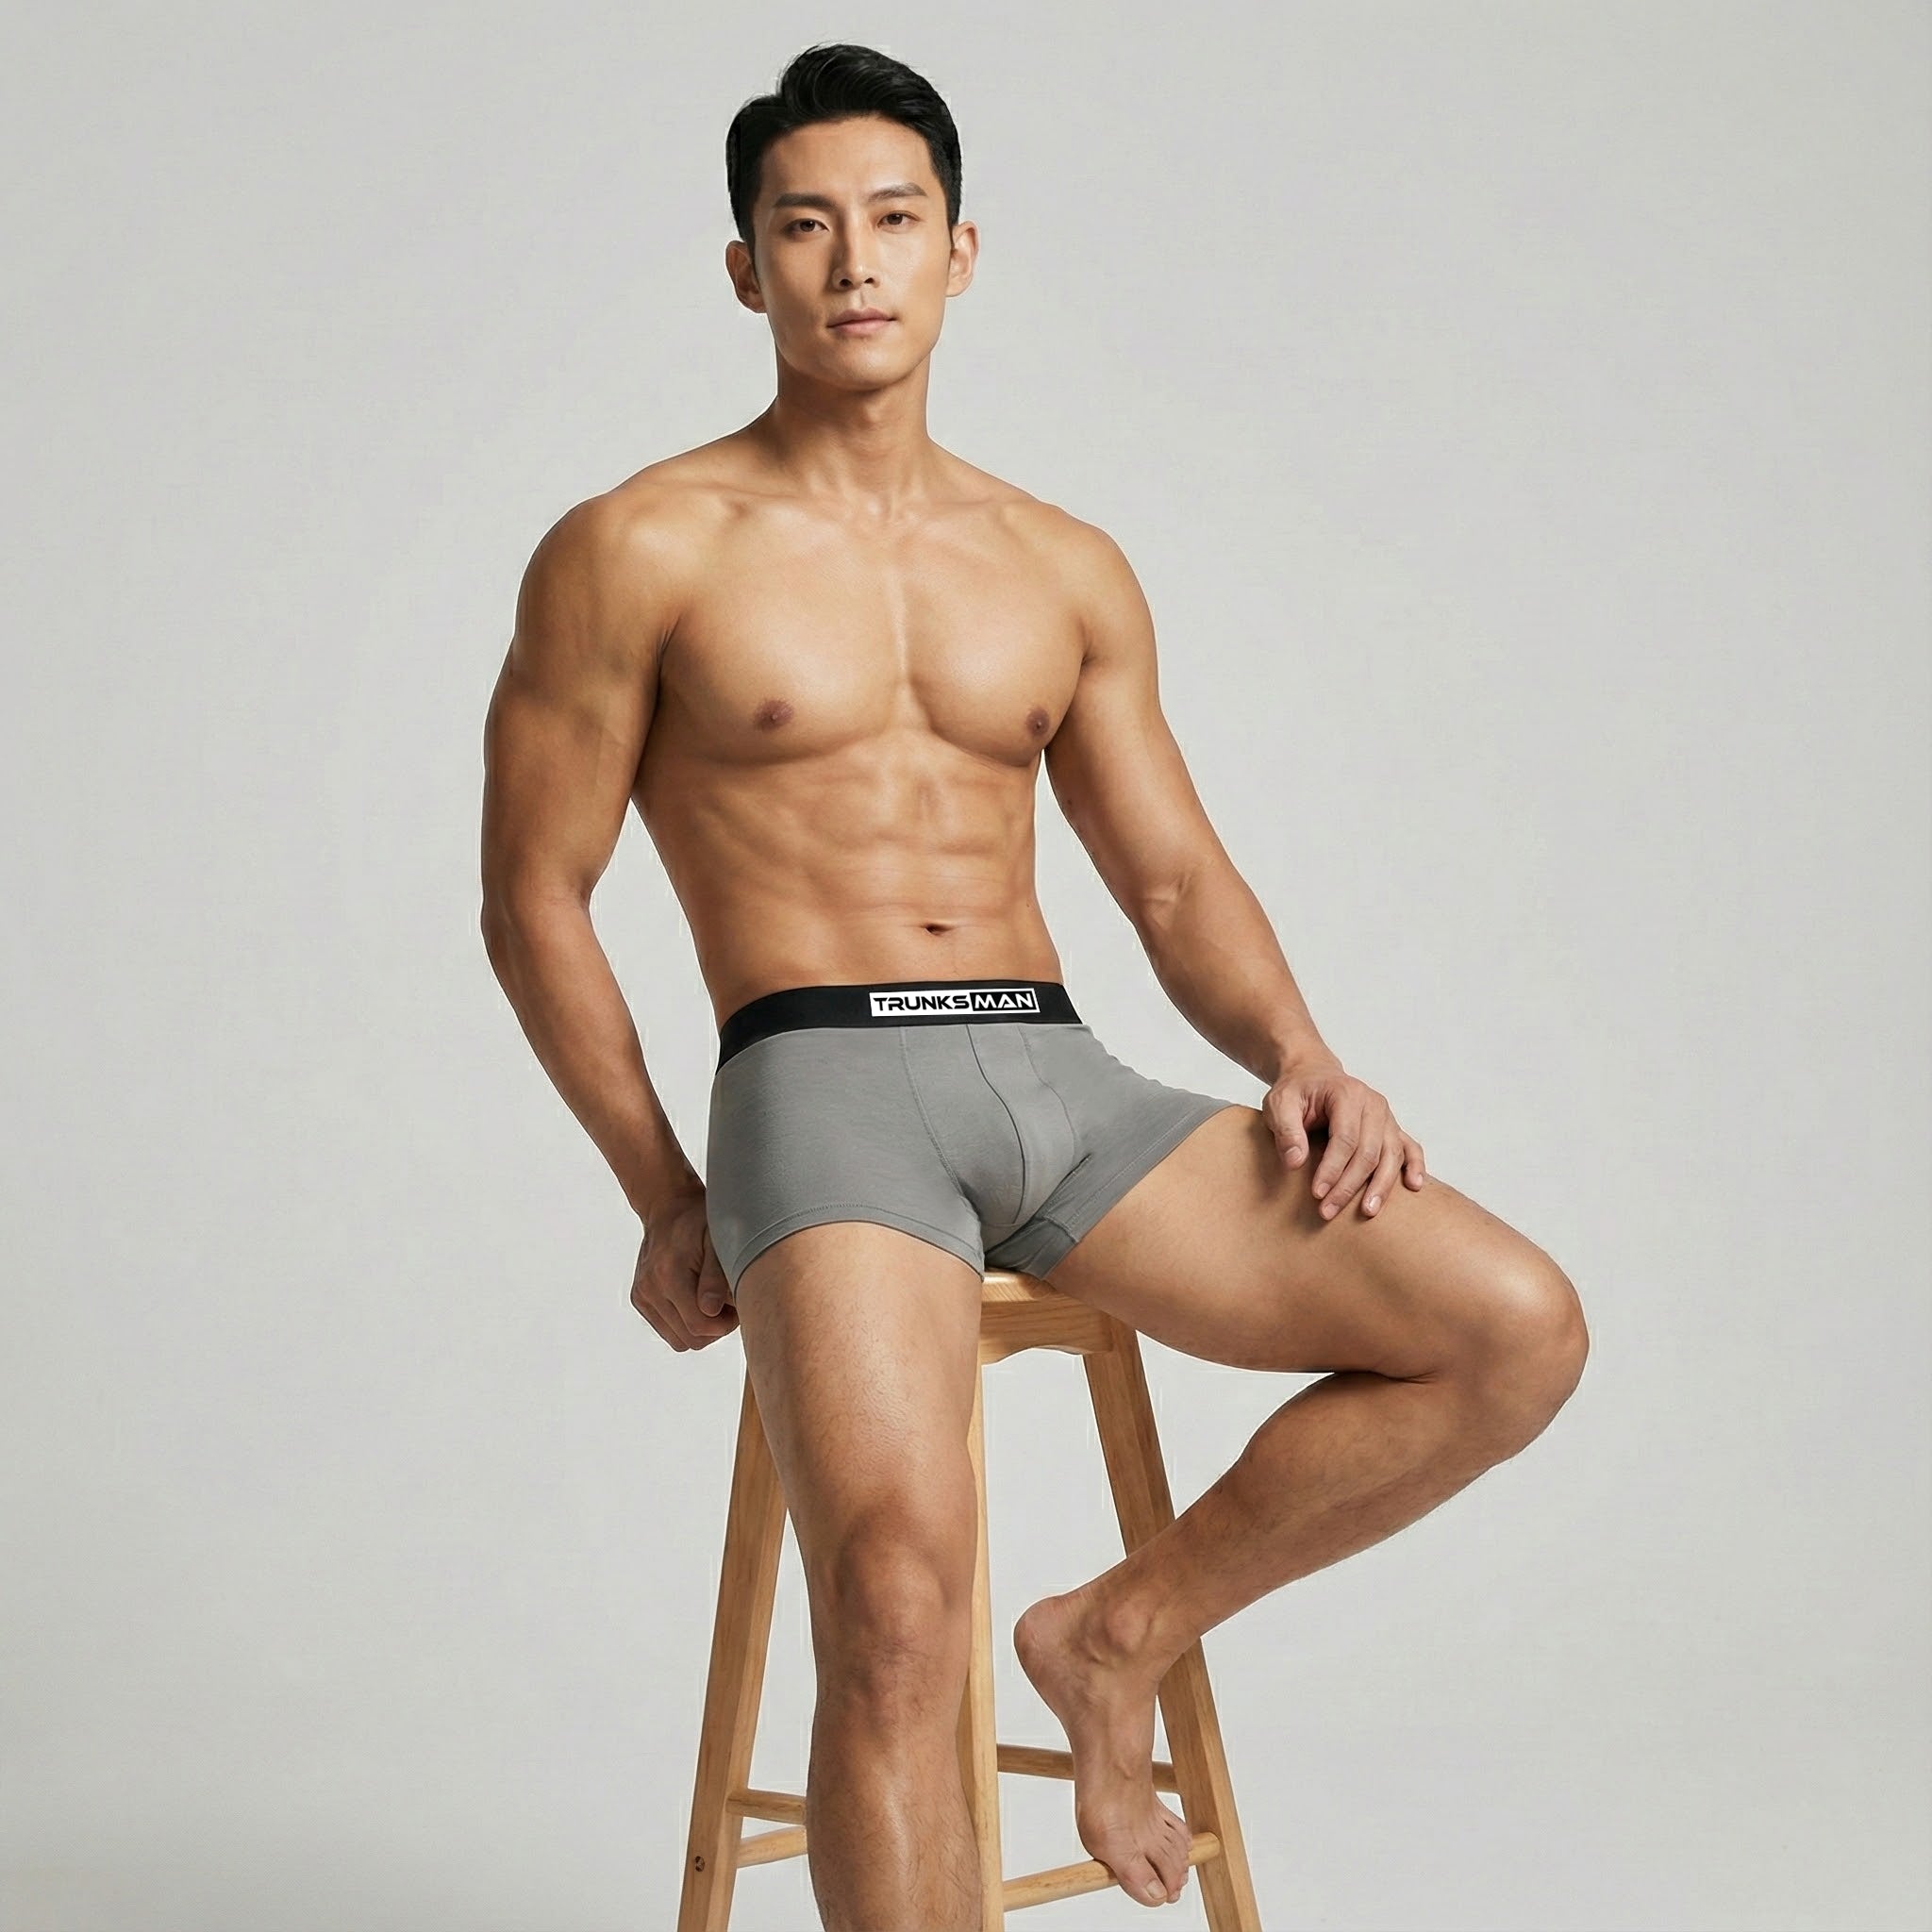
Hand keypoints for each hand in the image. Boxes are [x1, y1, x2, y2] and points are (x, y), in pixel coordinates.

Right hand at [630, 1187, 737, 1350]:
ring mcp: (643, 1295)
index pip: (700, 1326)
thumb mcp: (717, 1241)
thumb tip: (712, 1310)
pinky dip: (685, 1323)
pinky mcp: (640, 1299)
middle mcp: (650, 1289)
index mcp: (670, 1275)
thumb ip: (716, 1277)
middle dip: (715, 1328)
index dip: (725, 1324)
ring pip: (679, 1340)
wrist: (668, 1208)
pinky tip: (695, 1300)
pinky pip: (668, 1330)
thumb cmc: (699, 1221)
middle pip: (691, 1339)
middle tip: (727, 1303)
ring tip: (711, 1301)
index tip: (736, 1305)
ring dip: (700, 1328)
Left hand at [1263, 1054, 1426, 1220]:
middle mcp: (1373, 1104)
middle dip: (1350, 1185)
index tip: (1317, 1193)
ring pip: (1392, 1155)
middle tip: (1328, 1210)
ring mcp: (1386, 1117)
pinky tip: (1413, 1186)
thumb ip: (1285, 1130)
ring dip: (1381, 1185)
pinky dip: (1415, 1166)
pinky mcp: (1391, 1128)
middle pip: (1369, 1151)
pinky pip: (1410, 1148)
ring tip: (1367, 1211)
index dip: (1332, 1169)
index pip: (1345, 1138)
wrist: (1313, 1076)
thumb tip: (1295, 1163)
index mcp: (1347, 1094)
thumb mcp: (1279, 1103)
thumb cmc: (1296, 1091)